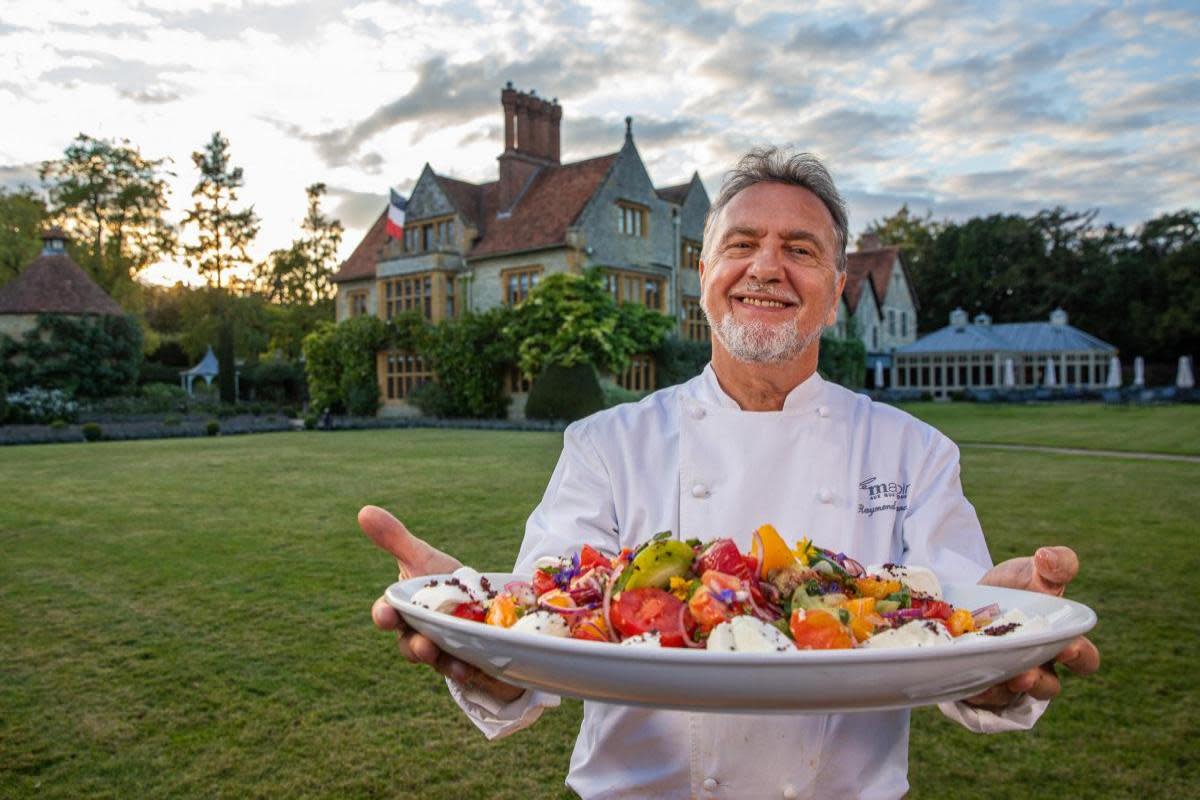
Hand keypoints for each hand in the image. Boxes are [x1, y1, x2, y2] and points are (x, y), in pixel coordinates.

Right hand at [360, 505, 524, 703]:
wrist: (482, 604)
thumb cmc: (443, 580)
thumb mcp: (423, 559)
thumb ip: (395, 539)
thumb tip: (363, 510)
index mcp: (404, 610)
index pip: (387, 615)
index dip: (384, 616)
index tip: (386, 613)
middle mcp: (419, 634)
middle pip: (410, 645)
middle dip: (415, 646)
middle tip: (423, 644)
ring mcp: (443, 651)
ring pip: (437, 661)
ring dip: (443, 662)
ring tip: (454, 662)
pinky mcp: (468, 662)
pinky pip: (466, 669)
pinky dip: (470, 669)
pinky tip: (475, 667)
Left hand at [965, 546, 1099, 708]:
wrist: (967, 595)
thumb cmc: (1014, 586)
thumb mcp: (1032, 570)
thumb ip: (1054, 564)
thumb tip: (1048, 556)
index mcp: (1061, 644)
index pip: (1083, 660)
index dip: (1080, 658)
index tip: (1068, 647)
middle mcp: (1037, 667)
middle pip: (1048, 687)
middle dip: (1040, 683)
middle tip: (1028, 673)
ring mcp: (1007, 679)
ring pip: (1012, 696)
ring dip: (1006, 690)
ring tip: (999, 677)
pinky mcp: (977, 684)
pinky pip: (979, 697)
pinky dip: (976, 690)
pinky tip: (969, 682)